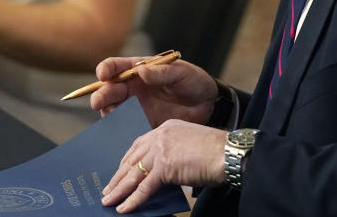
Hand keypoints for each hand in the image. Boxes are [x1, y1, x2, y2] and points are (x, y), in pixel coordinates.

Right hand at [90, 56, 217, 127]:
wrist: (208, 105)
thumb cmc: (195, 82)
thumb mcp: (182, 72)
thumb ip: (162, 72)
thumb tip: (142, 71)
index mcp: (140, 69)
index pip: (117, 66)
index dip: (106, 69)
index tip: (103, 74)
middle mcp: (133, 87)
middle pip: (109, 89)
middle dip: (101, 94)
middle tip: (99, 101)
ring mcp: (136, 106)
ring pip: (112, 108)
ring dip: (107, 111)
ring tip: (110, 114)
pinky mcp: (142, 123)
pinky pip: (125, 126)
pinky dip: (119, 128)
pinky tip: (119, 129)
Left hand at [101, 119, 226, 212]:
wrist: (228, 153)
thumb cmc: (216, 152)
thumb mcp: (189, 146)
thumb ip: (173, 154)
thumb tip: (161, 175)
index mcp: (166, 128)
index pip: (139, 145)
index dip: (127, 160)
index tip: (119, 171)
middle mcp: (160, 136)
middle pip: (132, 159)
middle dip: (118, 176)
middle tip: (108, 188)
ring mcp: (161, 150)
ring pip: (133, 173)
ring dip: (119, 189)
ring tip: (109, 200)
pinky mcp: (164, 166)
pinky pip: (144, 187)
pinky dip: (132, 199)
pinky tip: (124, 208)